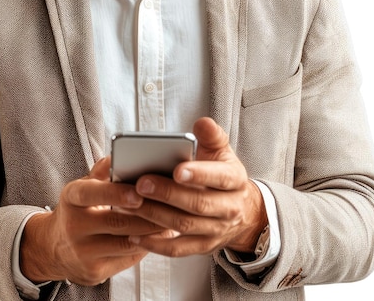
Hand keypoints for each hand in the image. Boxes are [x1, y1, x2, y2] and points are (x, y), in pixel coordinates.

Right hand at [19, 157, 164, 285]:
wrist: (55, 248)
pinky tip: (159, 236)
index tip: (138, 192)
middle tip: (168, 205)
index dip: (115, 194)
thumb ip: (102, 171)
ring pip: (126, 242)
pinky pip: (127, 259)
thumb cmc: (77, 211)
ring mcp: (83, 252)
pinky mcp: (95, 272)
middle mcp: (73, 226)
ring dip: (151, 231)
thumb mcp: (83, 187)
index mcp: (71, 198)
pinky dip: (146, 246)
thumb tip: (120, 155)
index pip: (91, 193)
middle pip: (115, 221)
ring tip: (170, 219)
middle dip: (146, 214)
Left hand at [127, 117, 267, 256]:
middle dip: (168, 194)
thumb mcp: (222, 151)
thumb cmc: (221, 173)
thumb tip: (202, 123)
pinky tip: (134, 234)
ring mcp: (216, 230)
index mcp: (234, 180)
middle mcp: (229, 208)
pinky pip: (178, 250)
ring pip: (184, 226)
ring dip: (155, 215)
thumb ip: (211, 135)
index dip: (199, 175)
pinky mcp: (202, 246)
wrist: (242, 211)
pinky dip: (155, 244)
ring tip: (131, 202)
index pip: (220, 177)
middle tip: (141, 183)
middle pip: (198, 204)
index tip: (176, 169)